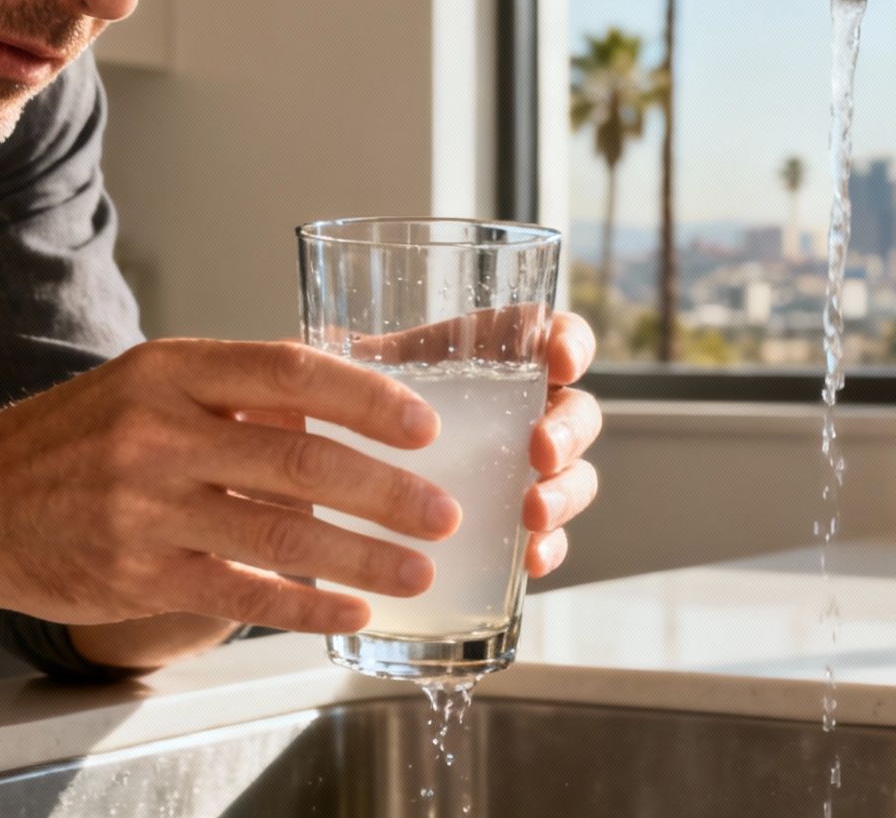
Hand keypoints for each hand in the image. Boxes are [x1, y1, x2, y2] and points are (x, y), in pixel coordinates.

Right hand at [0, 339, 457, 635]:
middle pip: (298, 458)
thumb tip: (349, 396)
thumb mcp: (148, 384)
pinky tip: (349, 612)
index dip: (366, 397)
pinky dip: (303, 606)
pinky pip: (239, 593)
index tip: (424, 424)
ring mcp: (144, 507)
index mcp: (171, 369)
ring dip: (362, 556)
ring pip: (278, 533)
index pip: (289, 369)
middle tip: (443, 511)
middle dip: (386, 490)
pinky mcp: (135, 574)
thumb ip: (239, 392)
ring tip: (418, 570)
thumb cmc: (75, 438)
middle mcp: (158, 432)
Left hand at [328, 307, 602, 576]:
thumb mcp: (361, 371)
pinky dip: (550, 547)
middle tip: (541, 451)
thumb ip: (354, 357)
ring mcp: (526, 470)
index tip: (558, 362)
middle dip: (569, 430)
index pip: (555, 336)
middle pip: (576, 410)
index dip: (569, 343)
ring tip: (533, 514)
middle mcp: (523, 410)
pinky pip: (551, 536)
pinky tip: (530, 561)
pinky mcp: (517, 523)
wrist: (348, 474)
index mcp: (497, 358)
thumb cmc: (362, 406)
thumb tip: (319, 338)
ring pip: (574, 475)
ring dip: (565, 493)